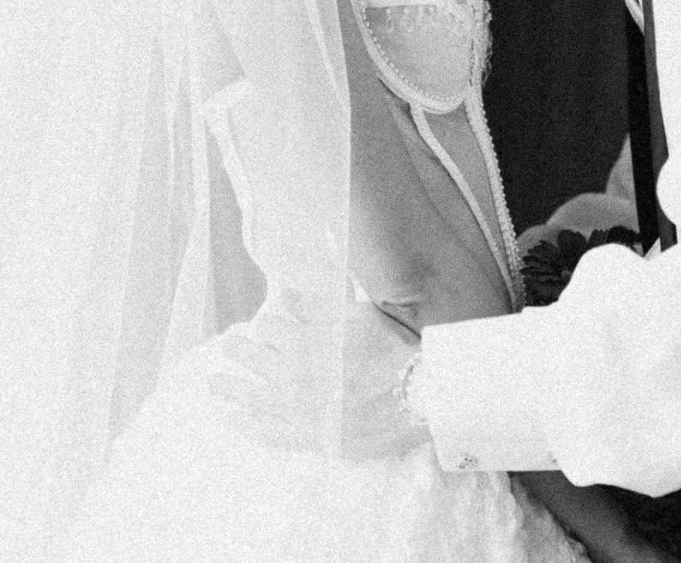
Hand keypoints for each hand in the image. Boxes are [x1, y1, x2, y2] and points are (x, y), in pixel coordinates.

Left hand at [209, 288, 429, 458]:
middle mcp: (293, 376)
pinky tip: (230, 418)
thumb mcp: (354, 315)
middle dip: (237, 349)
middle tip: (226, 345)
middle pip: (253, 358)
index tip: (263, 326)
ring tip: (211, 382)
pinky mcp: (309, 437)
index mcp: (304, 341)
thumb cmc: (390, 348)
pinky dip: (245, 425)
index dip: (266, 324)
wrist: (416, 394)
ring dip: (228, 387)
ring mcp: (298, 410)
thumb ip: (315, 305)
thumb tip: (283, 296)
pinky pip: (267, 433)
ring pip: (251, 396)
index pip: (269, 327)